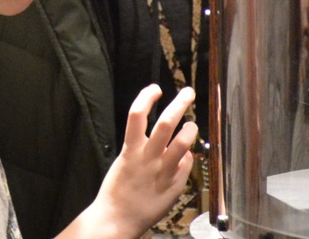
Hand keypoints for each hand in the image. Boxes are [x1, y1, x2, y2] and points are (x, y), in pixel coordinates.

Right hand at [62, 85, 197, 238]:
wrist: (116, 219)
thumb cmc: (118, 190)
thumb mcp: (124, 161)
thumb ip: (141, 147)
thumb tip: (164, 136)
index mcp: (130, 149)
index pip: (137, 114)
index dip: (146, 96)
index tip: (155, 89)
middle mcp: (147, 158)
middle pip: (166, 123)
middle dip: (180, 103)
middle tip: (188, 92)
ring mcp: (162, 171)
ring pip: (183, 143)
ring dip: (191, 129)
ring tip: (192, 124)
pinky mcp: (172, 185)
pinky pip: (186, 164)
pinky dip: (188, 156)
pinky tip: (185, 157)